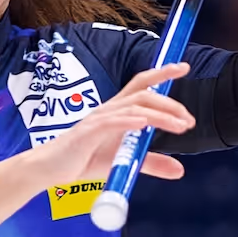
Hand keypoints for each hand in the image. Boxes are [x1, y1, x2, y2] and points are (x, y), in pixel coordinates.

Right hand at [28, 63, 193, 185]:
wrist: (49, 169)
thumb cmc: (82, 160)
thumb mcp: (123, 161)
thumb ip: (151, 163)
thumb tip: (180, 170)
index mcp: (117, 111)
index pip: (142, 85)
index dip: (162, 73)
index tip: (184, 67)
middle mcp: (109, 109)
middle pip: (142, 92)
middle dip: (170, 101)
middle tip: (188, 119)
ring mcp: (98, 119)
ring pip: (133, 106)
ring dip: (160, 114)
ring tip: (179, 126)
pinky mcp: (88, 132)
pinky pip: (111, 122)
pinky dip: (129, 121)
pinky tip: (144, 124)